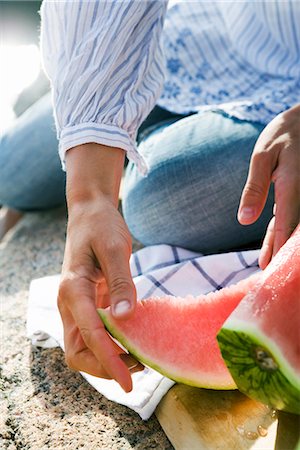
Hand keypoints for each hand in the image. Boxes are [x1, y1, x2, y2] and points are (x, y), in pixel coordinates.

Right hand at [58, 144, 142, 391]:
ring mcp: (76, 306)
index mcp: (73, 289)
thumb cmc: (101, 225)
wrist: (90, 213)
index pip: (89, 336)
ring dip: (108, 359)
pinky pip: (94, 334)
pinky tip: (135, 341)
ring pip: (84, 347)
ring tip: (141, 357)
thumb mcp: (115, 247)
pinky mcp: (87, 305)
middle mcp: (69, 303)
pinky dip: (112, 344)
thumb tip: (126, 318)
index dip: (108, 361)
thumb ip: (120, 283)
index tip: (129, 381)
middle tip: (139, 368)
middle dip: (105, 367)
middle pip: (78, 352)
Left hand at [238, 104, 299, 268]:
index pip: (286, 227)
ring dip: (280, 245)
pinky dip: (281, 231)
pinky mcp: (298, 194)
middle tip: (269, 277)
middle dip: (281, 254)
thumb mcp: (263, 155)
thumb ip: (255, 188)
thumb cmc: (284, 133)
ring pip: (292, 227)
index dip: (279, 251)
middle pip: (293, 232)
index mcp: (292, 188)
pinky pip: (291, 216)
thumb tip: (244, 220)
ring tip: (267, 266)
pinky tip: (272, 243)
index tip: (271, 273)